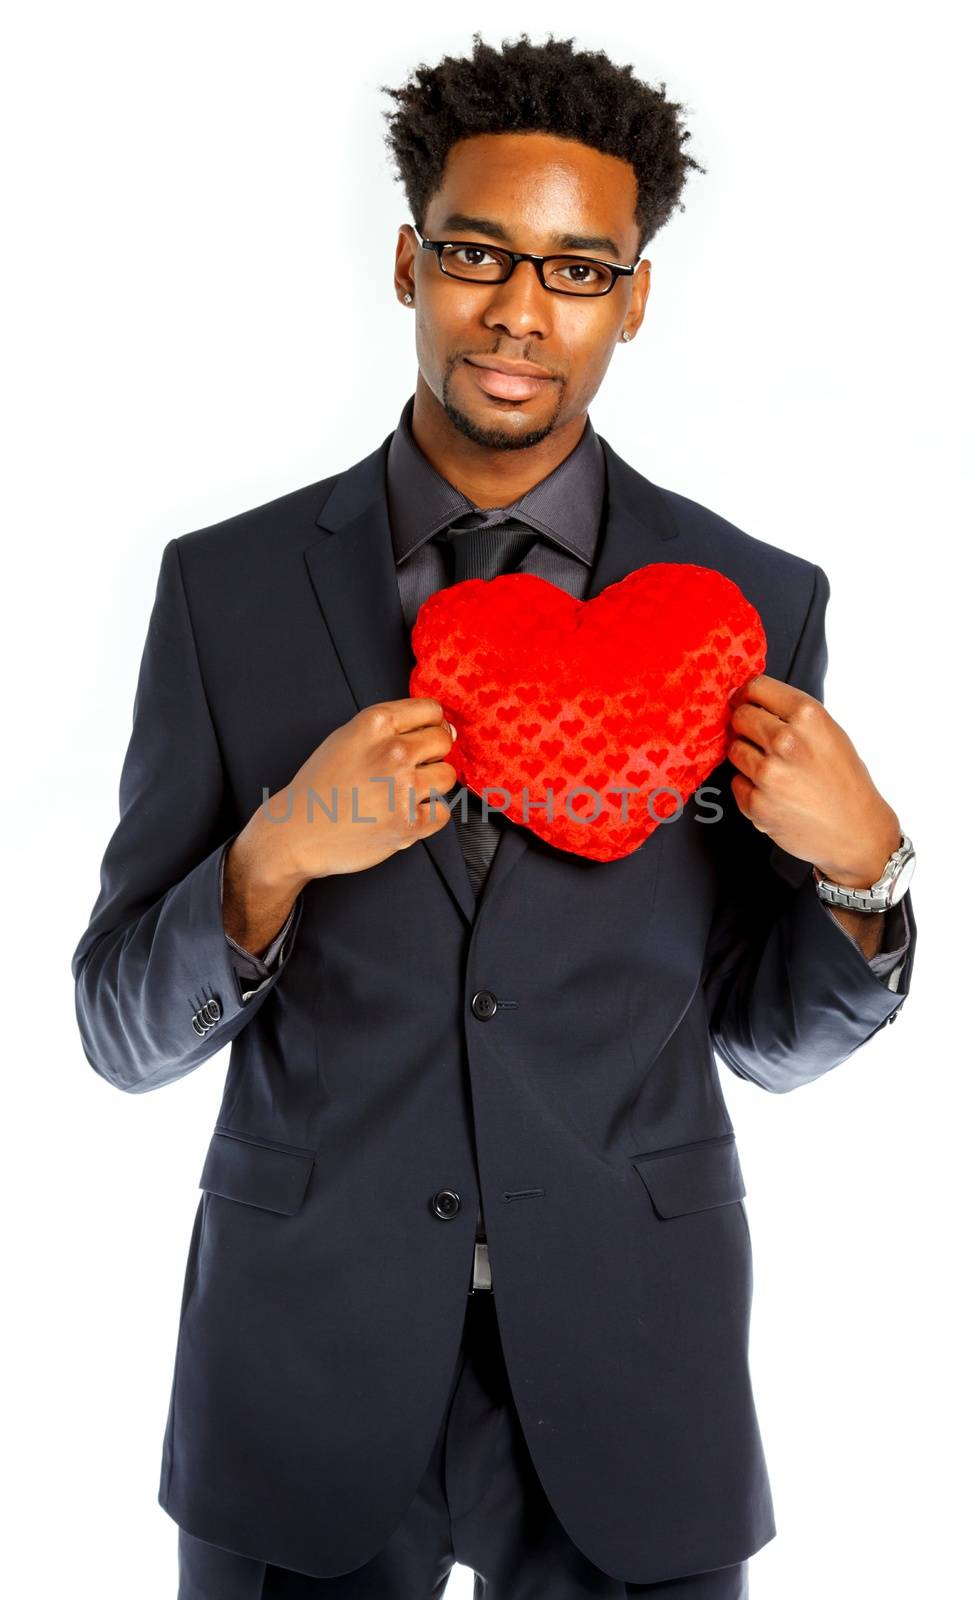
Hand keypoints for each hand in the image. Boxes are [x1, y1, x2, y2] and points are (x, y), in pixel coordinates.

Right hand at [256, 697, 458, 886]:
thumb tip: (442, 728)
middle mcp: (392, 751)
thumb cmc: (320, 786)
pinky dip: (428, 816)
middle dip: (432, 754)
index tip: (423, 738)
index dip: (431, 724)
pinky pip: (443, 811)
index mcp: (375, 724)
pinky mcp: (409, 822)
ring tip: (403, 794)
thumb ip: (389, 728)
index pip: (431, 710)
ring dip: (431, 785)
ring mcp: (403, 788)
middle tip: (409, 770)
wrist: (297, 832)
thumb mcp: (347, 737)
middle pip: (443, 741)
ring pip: (447, 775)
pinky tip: (404, 815)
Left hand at [726, 674, 900, 888]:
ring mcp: (768, 774)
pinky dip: (749, 787)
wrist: (856, 831)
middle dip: (745, 726)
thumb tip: (750, 699)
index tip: (744, 701)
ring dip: (746, 757)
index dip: (746, 695)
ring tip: (773, 769)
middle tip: (761, 740)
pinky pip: (736, 782)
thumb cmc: (845, 782)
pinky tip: (773, 793)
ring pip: (734, 749)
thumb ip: (793, 715)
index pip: (756, 687)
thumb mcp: (830, 733)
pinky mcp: (756, 803)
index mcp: (808, 716)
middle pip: (740, 717)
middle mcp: (786, 741)